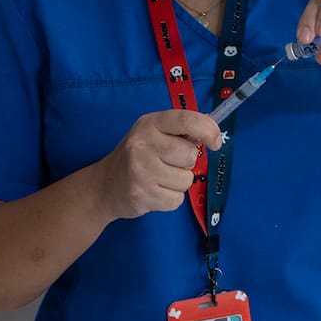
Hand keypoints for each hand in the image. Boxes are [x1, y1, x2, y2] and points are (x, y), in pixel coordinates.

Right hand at [93, 110, 223, 220]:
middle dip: (186, 162)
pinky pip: (177, 199)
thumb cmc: (137, 156)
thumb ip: (180, 130)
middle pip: (189, 154)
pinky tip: (155, 191)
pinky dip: (171, 198)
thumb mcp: (153, 133)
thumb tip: (212, 132)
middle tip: (169, 163)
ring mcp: (141, 171)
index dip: (207, 130)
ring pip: (186, 179)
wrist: (104, 186)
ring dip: (179, 182)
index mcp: (149, 124)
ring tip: (159, 178)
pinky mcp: (142, 196)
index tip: (215, 142)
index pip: (186, 120)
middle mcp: (142, 144)